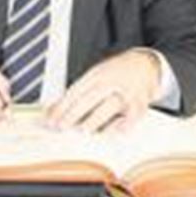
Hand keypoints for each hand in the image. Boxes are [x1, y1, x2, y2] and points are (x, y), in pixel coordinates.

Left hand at [44, 50, 160, 132]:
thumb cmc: (115, 74)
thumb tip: (50, 110)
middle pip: (90, 97)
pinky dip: (122, 124)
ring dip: (96, 118)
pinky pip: (132, 116)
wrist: (146, 64)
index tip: (51, 119)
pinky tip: (112, 131)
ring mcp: (126, 92)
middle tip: (61, 126)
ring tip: (83, 129)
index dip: (62, 105)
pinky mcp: (140, 104)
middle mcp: (111, 82)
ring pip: (110, 105)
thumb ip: (75, 94)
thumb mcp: (94, 77)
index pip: (76, 90)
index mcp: (97, 74)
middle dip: (74, 113)